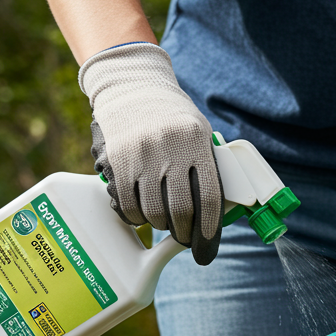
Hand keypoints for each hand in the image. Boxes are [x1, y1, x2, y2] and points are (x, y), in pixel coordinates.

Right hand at [79, 42, 221, 264]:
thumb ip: (208, 167)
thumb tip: (218, 215)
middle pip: (181, 210)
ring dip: (161, 225)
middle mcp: (170, 148)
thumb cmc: (172, 118)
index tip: (205, 249)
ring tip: (165, 222)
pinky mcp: (117, 162)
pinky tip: (143, 214)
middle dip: (185, 234)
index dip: (209, 231)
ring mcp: (141, 155)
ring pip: (154, 212)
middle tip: (185, 239)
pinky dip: (137, 218)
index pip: (210, 197)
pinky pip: (128, 205)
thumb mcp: (199, 132)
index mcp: (197, 141)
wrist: (132, 86)